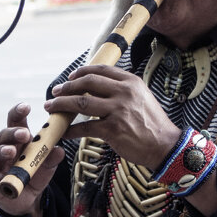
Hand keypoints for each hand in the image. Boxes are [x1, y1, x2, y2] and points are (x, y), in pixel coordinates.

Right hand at [0, 103, 64, 215]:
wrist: (23, 198)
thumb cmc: (33, 174)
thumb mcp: (46, 166)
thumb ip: (51, 158)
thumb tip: (59, 150)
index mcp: (17, 138)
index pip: (15, 121)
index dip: (18, 112)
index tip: (26, 107)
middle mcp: (3, 146)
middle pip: (4, 134)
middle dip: (14, 133)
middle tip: (24, 134)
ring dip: (3, 151)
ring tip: (11, 151)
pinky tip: (1, 177)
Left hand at [47, 65, 179, 169]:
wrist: (165, 146)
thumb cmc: (152, 123)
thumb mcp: (141, 97)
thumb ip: (122, 90)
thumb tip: (96, 87)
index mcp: (131, 82)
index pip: (100, 70)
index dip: (81, 72)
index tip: (70, 77)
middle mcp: (124, 93)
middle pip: (87, 83)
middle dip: (67, 86)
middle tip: (56, 92)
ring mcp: (118, 111)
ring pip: (81, 103)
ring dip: (62, 104)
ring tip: (51, 107)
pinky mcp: (112, 130)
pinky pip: (84, 127)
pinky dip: (70, 130)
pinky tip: (63, 132)